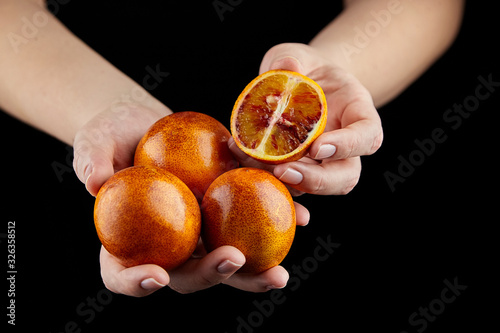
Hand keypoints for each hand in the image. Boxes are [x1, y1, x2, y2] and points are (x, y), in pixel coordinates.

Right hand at [73, 103, 309, 295]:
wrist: (146, 124)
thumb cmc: (112, 134)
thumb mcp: (94, 140)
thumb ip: (90, 159)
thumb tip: (93, 181)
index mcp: (127, 242)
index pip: (122, 274)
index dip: (136, 283)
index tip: (156, 276)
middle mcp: (167, 245)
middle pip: (186, 274)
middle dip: (212, 274)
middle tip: (235, 260)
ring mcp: (198, 231)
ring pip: (225, 258)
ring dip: (254, 270)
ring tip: (278, 272)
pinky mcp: (225, 210)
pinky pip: (250, 221)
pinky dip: (276, 222)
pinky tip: (302, 217)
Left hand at [230, 43, 382, 195]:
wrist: (300, 84)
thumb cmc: (307, 68)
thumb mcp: (301, 55)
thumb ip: (294, 58)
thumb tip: (285, 67)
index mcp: (357, 114)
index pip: (367, 136)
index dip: (348, 146)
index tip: (317, 147)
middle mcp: (346, 146)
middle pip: (347, 175)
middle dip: (318, 180)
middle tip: (285, 171)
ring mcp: (324, 163)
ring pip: (319, 188)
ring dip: (292, 186)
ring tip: (261, 170)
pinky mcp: (301, 170)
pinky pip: (291, 183)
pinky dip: (268, 178)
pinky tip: (243, 159)